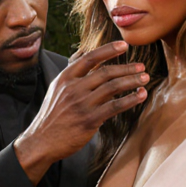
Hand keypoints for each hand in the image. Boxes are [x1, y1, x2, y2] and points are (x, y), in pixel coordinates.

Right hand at [14, 41, 147, 183]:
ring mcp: (81, 104)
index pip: (90, 58)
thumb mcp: (58, 90)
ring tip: (144, 79)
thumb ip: (75, 78)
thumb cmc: (53, 116)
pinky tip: (140, 96)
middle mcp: (73, 88)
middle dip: (126, 68)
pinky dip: (130, 100)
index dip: (108, 50)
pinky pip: (114, 107)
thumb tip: (96, 66)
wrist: (41, 141)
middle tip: (141, 67)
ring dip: (131, 81)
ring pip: (112, 87)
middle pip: (105, 72)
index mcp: (65, 78)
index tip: (124, 45)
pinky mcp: (89, 120)